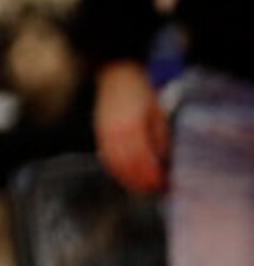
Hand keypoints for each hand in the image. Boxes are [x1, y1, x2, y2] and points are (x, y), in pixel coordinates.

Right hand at [94, 60, 170, 194]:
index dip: (154, 177)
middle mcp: (115, 133)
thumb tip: (164, 164)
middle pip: (128, 167)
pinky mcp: (99, 133)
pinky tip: (126, 176)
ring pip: (115, 165)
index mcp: (133, 128)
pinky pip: (106, 158)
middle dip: (142, 181)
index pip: (143, 161)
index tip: (165, 186)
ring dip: (129, 178)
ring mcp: (104, 133)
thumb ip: (159, 140)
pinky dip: (116, 170)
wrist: (117, 76)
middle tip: (157, 190)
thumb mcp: (159, 116)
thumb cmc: (143, 95)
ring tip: (143, 187)